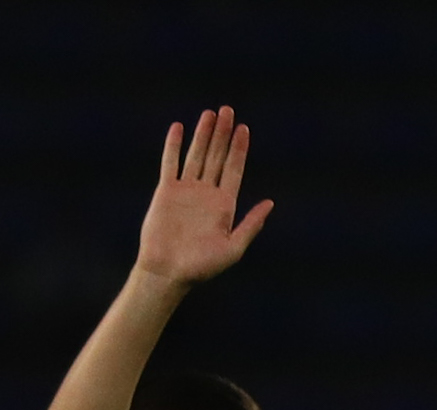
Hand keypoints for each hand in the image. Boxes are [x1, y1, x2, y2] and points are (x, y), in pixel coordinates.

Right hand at [135, 106, 273, 286]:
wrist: (168, 272)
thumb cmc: (201, 267)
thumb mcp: (233, 248)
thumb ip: (251, 225)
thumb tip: (270, 203)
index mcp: (224, 205)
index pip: (234, 169)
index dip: (239, 149)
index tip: (244, 129)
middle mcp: (206, 193)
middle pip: (217, 156)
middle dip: (223, 134)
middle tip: (228, 110)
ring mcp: (186, 191)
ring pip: (196, 155)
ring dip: (203, 134)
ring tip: (210, 113)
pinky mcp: (166, 191)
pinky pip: (171, 163)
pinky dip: (174, 146)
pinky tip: (179, 128)